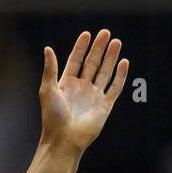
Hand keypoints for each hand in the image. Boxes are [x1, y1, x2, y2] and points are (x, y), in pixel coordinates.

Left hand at [38, 29, 128, 153]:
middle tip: (106, 32)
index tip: (87, 34)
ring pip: (104, 72)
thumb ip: (50, 69)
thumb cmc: (53, 118)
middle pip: (92, 64)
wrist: (64, 140)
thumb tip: (47, 48)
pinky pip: (115, 88)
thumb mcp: (48, 90)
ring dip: (110, 57)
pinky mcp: (104, 106)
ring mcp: (93, 97)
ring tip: (116, 42)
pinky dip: (120, 75)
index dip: (81, 48)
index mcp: (66, 85)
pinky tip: (124, 62)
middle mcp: (81, 89)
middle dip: (98, 48)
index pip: (75, 61)